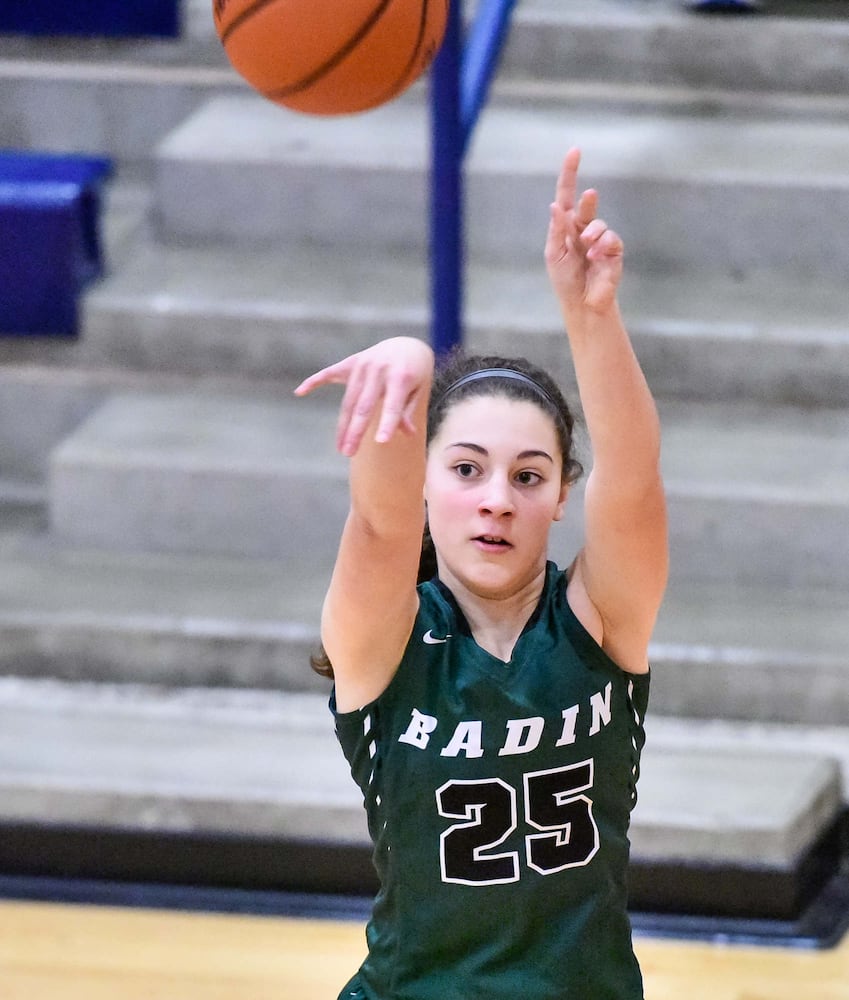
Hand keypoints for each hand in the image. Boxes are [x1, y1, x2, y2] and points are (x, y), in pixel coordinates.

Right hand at [294, 337, 433, 456]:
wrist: (406, 345)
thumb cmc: (414, 374)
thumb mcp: (418, 391)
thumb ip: (407, 411)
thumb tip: (406, 434)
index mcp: (400, 376)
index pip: (392, 405)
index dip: (387, 424)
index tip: (381, 442)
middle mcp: (379, 369)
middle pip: (364, 406)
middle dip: (355, 431)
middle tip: (348, 453)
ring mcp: (363, 365)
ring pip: (349, 400)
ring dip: (343, 426)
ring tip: (341, 447)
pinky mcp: (351, 363)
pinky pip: (329, 373)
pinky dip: (314, 382)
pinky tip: (300, 391)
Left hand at [544, 148, 622, 314]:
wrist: (583, 303)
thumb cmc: (564, 280)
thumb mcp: (555, 253)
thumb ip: (557, 229)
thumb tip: (555, 205)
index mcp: (564, 227)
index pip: (566, 196)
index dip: (570, 174)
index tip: (575, 152)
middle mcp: (582, 229)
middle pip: (587, 203)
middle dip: (589, 199)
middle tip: (590, 194)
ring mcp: (599, 239)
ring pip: (599, 223)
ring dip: (593, 234)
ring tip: (587, 248)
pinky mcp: (613, 250)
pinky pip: (611, 238)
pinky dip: (603, 245)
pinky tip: (597, 257)